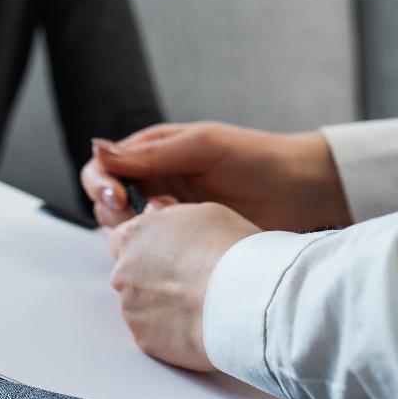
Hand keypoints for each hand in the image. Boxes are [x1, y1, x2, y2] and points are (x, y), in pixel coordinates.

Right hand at [80, 122, 351, 232]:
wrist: (300, 192)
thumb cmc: (255, 158)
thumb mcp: (202, 146)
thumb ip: (152, 153)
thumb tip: (97, 147)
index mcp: (152, 153)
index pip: (102, 168)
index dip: (101, 184)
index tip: (118, 199)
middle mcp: (154, 183)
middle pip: (106, 203)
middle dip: (117, 212)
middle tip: (152, 215)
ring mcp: (168, 215)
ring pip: (127, 231)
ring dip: (140, 232)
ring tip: (176, 224)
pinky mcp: (184, 242)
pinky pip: (154, 251)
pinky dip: (157, 251)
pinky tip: (181, 246)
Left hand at [107, 201, 258, 370]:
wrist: (244, 300)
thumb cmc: (230, 250)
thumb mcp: (204, 213)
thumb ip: (172, 219)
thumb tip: (160, 220)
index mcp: (134, 236)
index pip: (123, 240)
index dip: (147, 247)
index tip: (168, 254)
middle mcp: (123, 272)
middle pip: (132, 275)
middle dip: (155, 278)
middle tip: (191, 281)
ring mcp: (132, 309)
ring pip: (142, 306)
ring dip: (163, 305)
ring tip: (200, 304)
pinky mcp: (145, 340)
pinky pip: (154, 333)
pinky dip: (171, 331)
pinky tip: (197, 324)